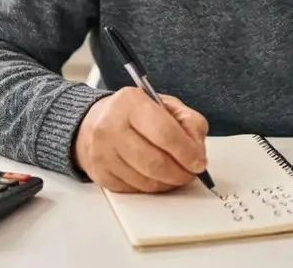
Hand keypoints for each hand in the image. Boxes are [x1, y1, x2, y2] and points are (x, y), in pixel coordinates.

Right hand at [74, 88, 208, 192]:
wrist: (93, 122)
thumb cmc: (133, 113)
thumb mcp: (164, 105)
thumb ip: (188, 121)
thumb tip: (197, 148)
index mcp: (130, 102)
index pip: (165, 133)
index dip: (187, 152)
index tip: (199, 161)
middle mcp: (111, 126)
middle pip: (155, 162)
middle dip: (180, 173)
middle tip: (191, 173)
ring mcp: (102, 152)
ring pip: (146, 180)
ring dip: (168, 183)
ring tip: (176, 174)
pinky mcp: (100, 174)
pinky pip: (134, 189)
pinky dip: (152, 187)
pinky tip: (157, 177)